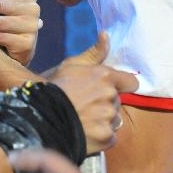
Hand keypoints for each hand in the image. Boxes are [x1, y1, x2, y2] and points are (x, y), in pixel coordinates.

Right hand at [49, 33, 138, 153]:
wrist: (41, 116)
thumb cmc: (54, 88)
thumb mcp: (72, 65)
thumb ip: (94, 52)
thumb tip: (106, 35)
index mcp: (105, 77)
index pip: (131, 82)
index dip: (123, 86)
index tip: (112, 89)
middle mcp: (111, 97)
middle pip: (116, 102)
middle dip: (105, 104)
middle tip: (85, 106)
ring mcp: (109, 118)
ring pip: (113, 120)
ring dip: (103, 120)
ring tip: (83, 120)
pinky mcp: (106, 137)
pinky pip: (110, 137)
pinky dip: (100, 136)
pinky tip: (85, 132)